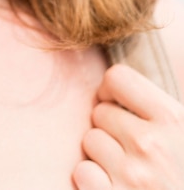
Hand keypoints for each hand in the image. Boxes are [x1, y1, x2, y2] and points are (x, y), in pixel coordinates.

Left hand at [73, 64, 183, 188]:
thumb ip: (160, 112)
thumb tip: (120, 84)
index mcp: (174, 120)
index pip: (118, 77)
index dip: (113, 90)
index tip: (119, 104)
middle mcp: (150, 144)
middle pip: (100, 112)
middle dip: (111, 127)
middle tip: (132, 148)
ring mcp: (131, 176)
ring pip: (90, 140)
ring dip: (103, 154)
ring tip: (128, 169)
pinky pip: (83, 172)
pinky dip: (92, 179)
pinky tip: (114, 187)